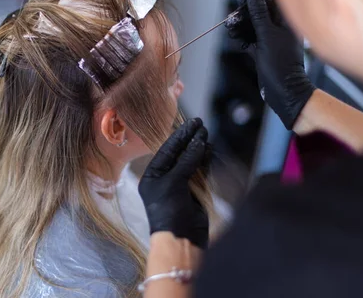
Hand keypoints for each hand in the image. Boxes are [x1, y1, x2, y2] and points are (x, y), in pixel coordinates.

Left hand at [139, 118, 209, 247]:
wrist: (181, 238)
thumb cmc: (169, 210)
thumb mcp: (174, 182)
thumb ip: (186, 161)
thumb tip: (199, 142)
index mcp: (152, 175)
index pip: (166, 150)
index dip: (179, 136)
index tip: (192, 123)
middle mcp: (165, 178)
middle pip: (179, 153)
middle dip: (189, 139)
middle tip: (200, 124)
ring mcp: (180, 185)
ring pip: (191, 161)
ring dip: (199, 148)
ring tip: (206, 134)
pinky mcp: (195, 192)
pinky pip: (200, 171)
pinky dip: (205, 161)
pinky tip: (210, 149)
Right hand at [240, 0, 315, 129]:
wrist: (283, 90)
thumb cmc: (280, 62)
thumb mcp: (267, 35)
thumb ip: (259, 14)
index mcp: (287, 23)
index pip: (272, 3)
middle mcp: (280, 30)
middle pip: (261, 14)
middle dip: (245, 14)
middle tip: (233, 16)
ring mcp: (272, 41)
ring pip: (254, 27)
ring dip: (242, 26)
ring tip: (230, 28)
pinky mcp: (264, 52)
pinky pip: (252, 40)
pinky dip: (243, 38)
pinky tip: (235, 38)